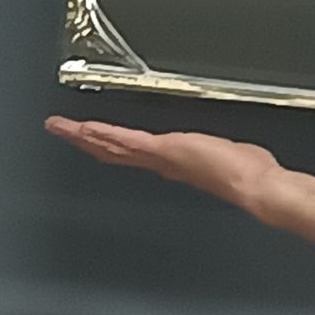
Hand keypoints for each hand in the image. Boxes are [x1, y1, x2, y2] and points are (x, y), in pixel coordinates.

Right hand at [44, 116, 279, 215]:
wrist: (255, 187)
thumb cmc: (246, 174)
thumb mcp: (223, 155)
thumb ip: (207, 151)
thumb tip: (207, 148)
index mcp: (173, 163)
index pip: (132, 153)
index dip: (107, 146)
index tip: (89, 138)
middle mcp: (162, 163)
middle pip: (114, 151)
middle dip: (84, 141)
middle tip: (58, 129)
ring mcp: (161, 158)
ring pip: (114, 146)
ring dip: (85, 135)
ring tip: (60, 126)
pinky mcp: (165, 150)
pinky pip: (128, 141)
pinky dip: (105, 134)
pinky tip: (86, 128)